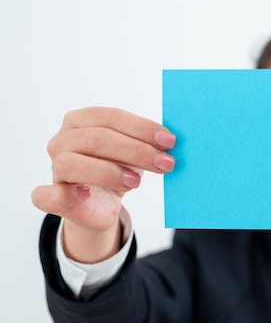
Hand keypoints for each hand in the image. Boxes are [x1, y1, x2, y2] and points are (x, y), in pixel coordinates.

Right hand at [31, 107, 175, 260]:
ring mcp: (54, 167)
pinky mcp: (51, 196)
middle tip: (165, 163)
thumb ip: (148, 142)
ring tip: (137, 181)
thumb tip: (173, 141)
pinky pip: (46, 195)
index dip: (141, 128)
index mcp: (81, 120)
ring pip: (74, 162)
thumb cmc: (118, 169)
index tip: (169, 141)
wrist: (101, 205)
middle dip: (136, 151)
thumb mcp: (134, 152)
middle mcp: (63, 140)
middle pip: (97, 138)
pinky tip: (87, 193)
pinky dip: (65, 194)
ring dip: (110, 171)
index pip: (111, 117)